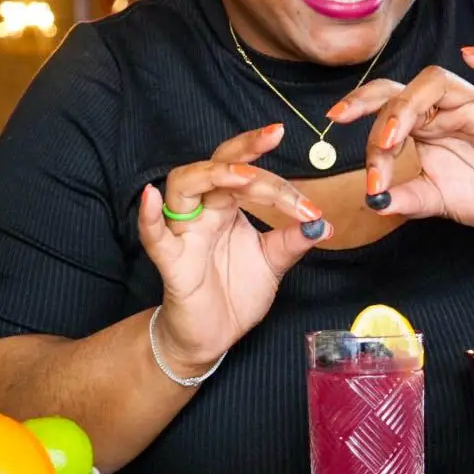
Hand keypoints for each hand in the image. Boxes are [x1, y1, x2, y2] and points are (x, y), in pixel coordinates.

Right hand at [138, 123, 330, 372]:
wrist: (212, 336)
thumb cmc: (235, 292)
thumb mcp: (273, 263)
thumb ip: (293, 240)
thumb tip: (324, 223)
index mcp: (228, 208)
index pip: (248, 176)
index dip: (278, 181)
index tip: (310, 205)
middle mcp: (204, 212)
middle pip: (216, 166)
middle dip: (243, 150)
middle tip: (272, 138)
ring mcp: (185, 233)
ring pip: (182, 186)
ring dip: (211, 175)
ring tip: (241, 177)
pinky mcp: (172, 262)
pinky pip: (154, 236)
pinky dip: (149, 216)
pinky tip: (151, 198)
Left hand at [326, 47, 473, 228]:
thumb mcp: (437, 200)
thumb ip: (406, 199)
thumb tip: (373, 202)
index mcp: (422, 127)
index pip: (384, 120)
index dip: (371, 148)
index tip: (371, 185)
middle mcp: (443, 109)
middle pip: (401, 91)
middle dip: (375, 110)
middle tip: (363, 135)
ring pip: (438, 82)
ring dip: (410, 104)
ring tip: (395, 134)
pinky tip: (472, 55)